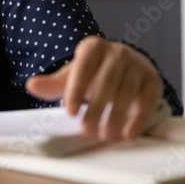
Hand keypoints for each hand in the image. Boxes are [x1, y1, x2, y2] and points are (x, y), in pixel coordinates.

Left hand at [25, 35, 162, 141]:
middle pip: (106, 81)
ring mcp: (137, 65)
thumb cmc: (94, 74)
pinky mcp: (153, 80)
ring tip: (106, 135)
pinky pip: (148, 99)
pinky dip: (139, 118)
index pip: (84, 67)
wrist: (124, 68)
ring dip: (116, 116)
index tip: (71, 112)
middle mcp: (117, 52)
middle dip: (97, 108)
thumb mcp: (73, 76)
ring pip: (127, 91)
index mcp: (93, 48)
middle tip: (87, 130)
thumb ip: (53, 84)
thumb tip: (32, 85)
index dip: (76, 90)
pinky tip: (129, 133)